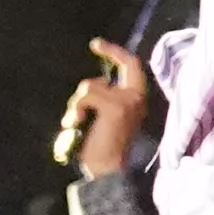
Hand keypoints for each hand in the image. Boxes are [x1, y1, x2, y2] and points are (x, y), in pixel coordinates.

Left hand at [59, 41, 155, 180]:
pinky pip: (88, 96)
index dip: (116, 52)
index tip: (97, 44)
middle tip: (90, 59)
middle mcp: (138, 98)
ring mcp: (128, 101)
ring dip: (77, 103)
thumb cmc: (102, 147)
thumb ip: (105, 98)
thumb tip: (93, 85)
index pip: (132, 67)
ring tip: (75, 122)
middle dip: (102, 64)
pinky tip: (75, 123)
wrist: (107, 170)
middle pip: (118, 68)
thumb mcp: (107, 115)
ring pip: (92, 86)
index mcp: (137, 100)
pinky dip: (77, 109)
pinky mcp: (116, 107)